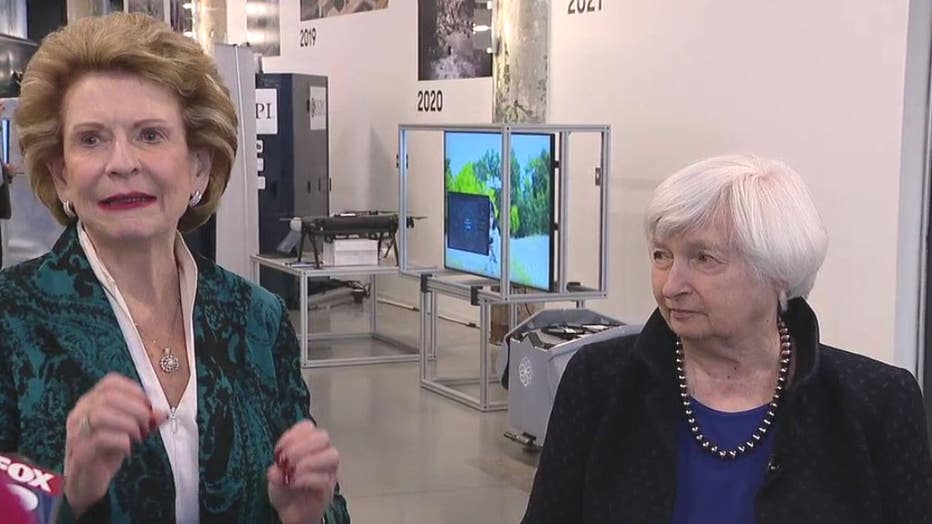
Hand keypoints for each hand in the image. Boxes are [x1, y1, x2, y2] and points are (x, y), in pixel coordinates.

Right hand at [63, 373, 165, 516]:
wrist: (86, 484)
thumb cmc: (106, 453)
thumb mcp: (129, 432)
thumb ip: (146, 421)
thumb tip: (163, 412)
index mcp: (89, 403)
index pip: (110, 382)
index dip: (134, 389)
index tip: (149, 404)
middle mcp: (79, 415)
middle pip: (108, 397)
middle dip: (135, 408)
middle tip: (147, 423)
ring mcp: (76, 433)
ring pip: (101, 414)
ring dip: (128, 423)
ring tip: (138, 436)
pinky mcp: (79, 453)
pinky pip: (100, 439)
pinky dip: (121, 441)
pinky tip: (128, 449)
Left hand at [268, 420, 339, 523]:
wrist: (292, 513)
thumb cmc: (286, 489)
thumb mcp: (274, 477)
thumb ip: (275, 471)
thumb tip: (276, 470)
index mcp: (310, 446)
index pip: (308, 427)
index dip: (293, 434)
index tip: (279, 449)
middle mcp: (323, 455)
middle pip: (323, 437)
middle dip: (302, 445)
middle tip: (287, 459)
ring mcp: (328, 472)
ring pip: (331, 455)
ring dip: (308, 460)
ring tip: (292, 470)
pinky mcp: (327, 489)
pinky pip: (323, 479)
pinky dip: (306, 478)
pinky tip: (293, 482)